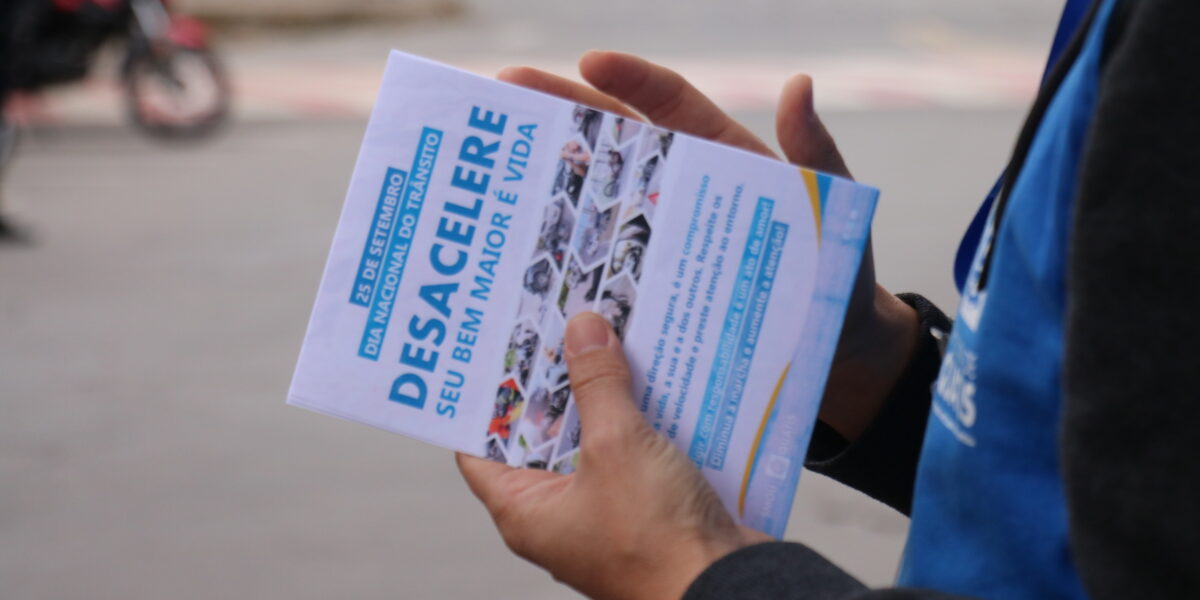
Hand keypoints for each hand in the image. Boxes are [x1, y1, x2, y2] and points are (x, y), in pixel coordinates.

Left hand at [458, 314, 769, 599]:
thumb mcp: (617, 446)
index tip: (498, 348)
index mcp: (526, 511)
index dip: (488, 397)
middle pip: (543, 435)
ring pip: (596, 438)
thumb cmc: (656, 543)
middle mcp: (560, 513)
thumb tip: (582, 332)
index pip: (482, 447)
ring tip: (609, 336)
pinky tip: (655, 375)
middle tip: (561, 327)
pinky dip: (643, 415)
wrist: (727, 587)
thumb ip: (597, 385)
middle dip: (556, 382)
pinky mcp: (649, 504)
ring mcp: (606, 510)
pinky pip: (636, 449)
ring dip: (604, 393)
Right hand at [499, 52, 917, 441]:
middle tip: (510, 86)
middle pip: (616, 143)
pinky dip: (569, 263)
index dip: (631, 79)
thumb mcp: (832, 214)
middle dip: (563, 110)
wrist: (837, 357)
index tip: (590, 62)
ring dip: (551, 183)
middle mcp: (681, 196)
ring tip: (504, 169)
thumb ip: (814, 154)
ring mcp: (662, 244)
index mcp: (722, 161)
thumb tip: (798, 87)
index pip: (670, 106)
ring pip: (599, 203)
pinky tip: (528, 263)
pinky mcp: (653, 293)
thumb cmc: (838, 278)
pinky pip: (606, 270)